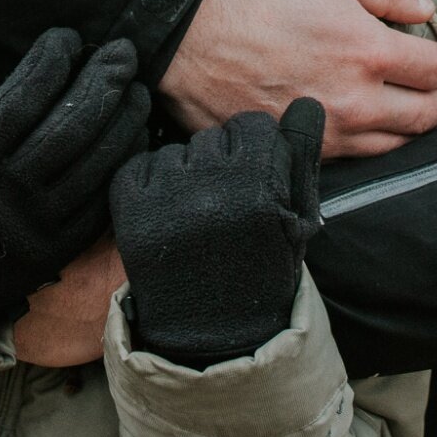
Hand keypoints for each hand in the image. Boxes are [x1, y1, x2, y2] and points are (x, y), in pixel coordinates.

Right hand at [0, 29, 149, 342]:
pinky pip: (101, 202)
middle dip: (101, 83)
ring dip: (122, 121)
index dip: (48, 62)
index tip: (65, 37)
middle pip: (67, 128)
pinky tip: (135, 136)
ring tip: (137, 90)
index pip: (20, 101)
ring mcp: (37, 224)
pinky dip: (122, 165)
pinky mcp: (58, 249)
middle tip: (123, 52)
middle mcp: (7, 194)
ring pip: (93, 164)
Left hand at [111, 98, 324, 367]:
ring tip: (196, 218)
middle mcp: (211, 189)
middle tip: (224, 206)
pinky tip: (166, 217)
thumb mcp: (295, 216)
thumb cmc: (262, 270)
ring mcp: (166, 199)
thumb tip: (306, 103)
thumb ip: (302, 155)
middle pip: (212, 137)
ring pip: (176, 152)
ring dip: (184, 176)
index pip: (251, 125)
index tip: (253, 181)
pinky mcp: (130, 209)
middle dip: (220, 164)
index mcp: (259, 188)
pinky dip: (149, 186)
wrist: (212, 333)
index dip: (254, 152)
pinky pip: (139, 167)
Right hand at [159, 0, 436, 156]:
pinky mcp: (302, 150)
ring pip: (397, 144)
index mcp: (369, 52)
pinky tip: (369, 125)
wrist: (186, 41)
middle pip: (428, 116)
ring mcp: (330, 133)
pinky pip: (357, 157)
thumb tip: (422, 9)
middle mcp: (358, 102)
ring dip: (414, 128)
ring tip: (414, 110)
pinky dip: (374, 143)